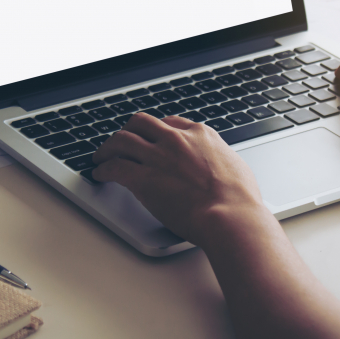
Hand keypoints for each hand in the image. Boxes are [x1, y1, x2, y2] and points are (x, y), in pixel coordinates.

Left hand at [91, 113, 266, 245]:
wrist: (231, 216)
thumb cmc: (239, 199)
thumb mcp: (234, 165)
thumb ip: (218, 159)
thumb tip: (218, 164)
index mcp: (200, 134)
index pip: (170, 122)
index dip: (156, 129)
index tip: (150, 136)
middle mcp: (176, 139)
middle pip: (141, 123)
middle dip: (128, 130)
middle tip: (121, 141)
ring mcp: (158, 156)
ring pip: (121, 140)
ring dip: (108, 147)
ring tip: (101, 156)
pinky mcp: (143, 178)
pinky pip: (114, 167)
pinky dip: (103, 169)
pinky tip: (100, 174)